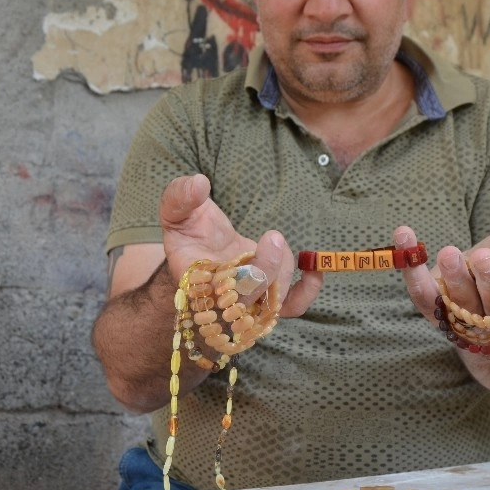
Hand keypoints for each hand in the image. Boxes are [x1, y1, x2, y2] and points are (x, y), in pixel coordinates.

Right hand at [159, 174, 321, 315]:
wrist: (200, 248)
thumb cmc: (188, 231)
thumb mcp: (176, 210)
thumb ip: (179, 197)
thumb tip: (198, 183)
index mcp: (196, 285)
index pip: (218, 294)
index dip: (236, 279)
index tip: (243, 253)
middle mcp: (223, 300)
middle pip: (249, 300)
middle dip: (266, 269)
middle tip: (272, 237)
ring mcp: (249, 300)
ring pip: (273, 300)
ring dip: (282, 269)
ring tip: (273, 239)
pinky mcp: (269, 295)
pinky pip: (293, 305)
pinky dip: (307, 291)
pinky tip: (314, 268)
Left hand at [396, 196, 489, 324]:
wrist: (486, 305)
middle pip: (488, 300)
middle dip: (486, 279)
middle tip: (482, 257)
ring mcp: (460, 314)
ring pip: (456, 300)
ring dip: (453, 277)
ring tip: (448, 253)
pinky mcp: (434, 308)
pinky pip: (422, 294)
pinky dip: (412, 271)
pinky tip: (404, 239)